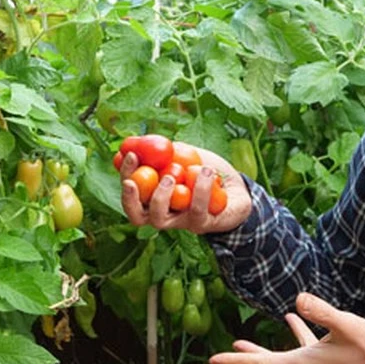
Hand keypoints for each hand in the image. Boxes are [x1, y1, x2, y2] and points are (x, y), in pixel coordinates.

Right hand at [120, 142, 251, 234]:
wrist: (238, 187)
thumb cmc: (206, 171)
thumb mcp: (185, 154)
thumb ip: (164, 149)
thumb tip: (139, 139)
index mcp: (154, 197)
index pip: (131, 192)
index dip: (125, 175)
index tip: (130, 155)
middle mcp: (164, 214)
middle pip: (136, 215)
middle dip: (130, 197)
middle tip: (134, 179)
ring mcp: (182, 222)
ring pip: (160, 220)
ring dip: (161, 196)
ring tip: (172, 174)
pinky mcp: (202, 224)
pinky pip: (196, 210)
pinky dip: (200, 189)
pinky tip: (205, 170)